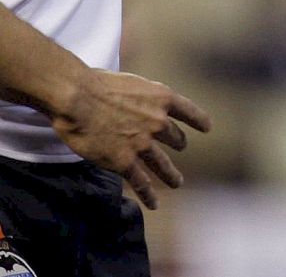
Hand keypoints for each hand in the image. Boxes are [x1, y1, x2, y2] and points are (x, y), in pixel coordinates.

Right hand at [49, 68, 211, 207]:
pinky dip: (149, 195)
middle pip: (175, 137)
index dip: (199, 120)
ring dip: (171, 175)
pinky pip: (141, 182)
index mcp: (161, 97)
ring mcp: (143, 143)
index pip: (188, 110)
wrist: (78, 98)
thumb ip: (139, 96)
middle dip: (178, 143)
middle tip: (179, 148)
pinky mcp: (125, 162)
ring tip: (177, 182)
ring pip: (162, 164)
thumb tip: (135, 105)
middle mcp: (158, 121)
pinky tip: (153, 203)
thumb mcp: (130, 81)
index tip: (207, 127)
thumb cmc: (96, 82)